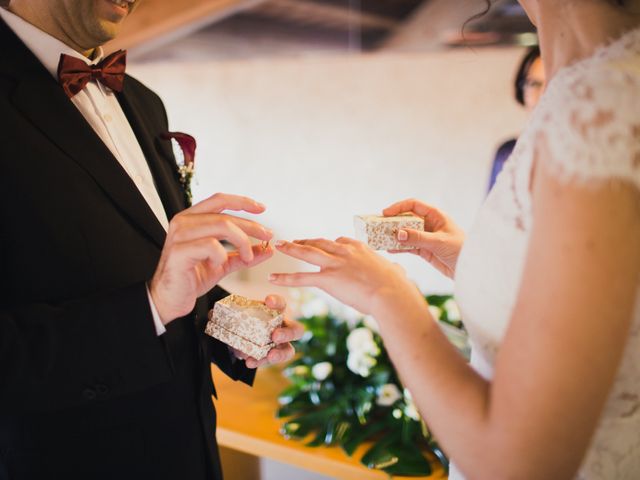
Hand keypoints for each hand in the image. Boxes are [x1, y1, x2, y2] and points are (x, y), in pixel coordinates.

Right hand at [150, 193, 273, 324]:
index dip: (242, 202)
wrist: (170, 299)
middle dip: (251, 226)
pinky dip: (222, 255)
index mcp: (192, 219)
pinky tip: (220, 264)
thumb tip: (267, 248)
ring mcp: (180, 235)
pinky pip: (210, 245)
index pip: (220, 200)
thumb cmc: (191, 278)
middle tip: (267, 236)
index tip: (261, 209)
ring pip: (221, 226)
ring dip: (242, 241)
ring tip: (248, 256)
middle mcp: (184, 222)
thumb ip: (243, 254)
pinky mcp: (180, 251)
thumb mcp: (223, 263)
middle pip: (225, 215)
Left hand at [231, 295, 304, 368]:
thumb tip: (211, 313)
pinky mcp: (272, 356)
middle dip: (287, 333)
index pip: (281, 304)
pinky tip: (250, 362)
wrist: (239, 334)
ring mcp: (280, 344)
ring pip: (289, 350)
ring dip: (280, 354)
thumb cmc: (243, 319)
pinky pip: (271, 361)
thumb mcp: (237, 313)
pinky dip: (261, 362)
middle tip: (275, 336)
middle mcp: (282, 327)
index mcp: (276, 312)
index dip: (277, 302)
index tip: (268, 301)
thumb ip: (227, 312)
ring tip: (270, 355)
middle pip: (296, 330)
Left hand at [269, 238, 423, 316]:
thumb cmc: (397, 287)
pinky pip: (301, 277)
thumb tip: (397, 271)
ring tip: (278, 245)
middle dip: (305, 241)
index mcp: (360, 248)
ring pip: (307, 253)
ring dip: (291, 248)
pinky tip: (273, 278)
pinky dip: (285, 277)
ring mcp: (335, 264)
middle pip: (320, 243)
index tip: (324, 246)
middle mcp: (345, 251)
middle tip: (293, 240)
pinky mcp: (328, 279)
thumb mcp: (394, 272)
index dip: (330, 245)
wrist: (392, 294)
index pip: (341, 242)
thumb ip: (391, 269)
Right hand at [383, 199, 464, 278]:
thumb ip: (418, 237)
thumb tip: (398, 234)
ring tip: (381, 238)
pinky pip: (408, 246)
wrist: (470, 268)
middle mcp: (429, 224)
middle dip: (393, 222)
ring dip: (395, 236)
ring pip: (406, 233)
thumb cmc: (461, 249)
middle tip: (379, 227)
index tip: (385, 213)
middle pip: (407, 219)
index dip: (399, 207)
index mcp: (436, 215)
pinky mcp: (424, 250)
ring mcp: (426, 237)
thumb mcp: (439, 241)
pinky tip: (390, 249)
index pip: (414, 205)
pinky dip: (399, 248)